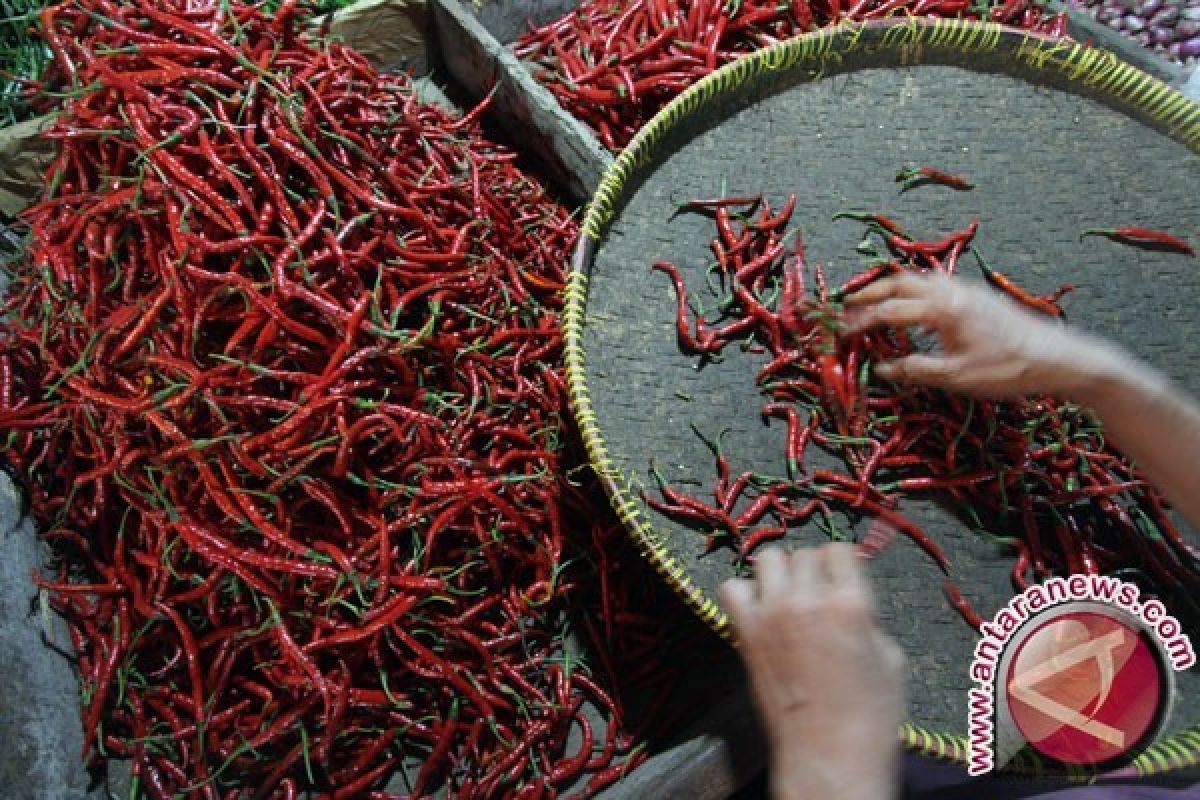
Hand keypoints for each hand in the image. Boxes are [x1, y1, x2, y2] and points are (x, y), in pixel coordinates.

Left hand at [719, 544, 904, 799]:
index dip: (842, 564)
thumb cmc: (869, 717)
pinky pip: (731, 588)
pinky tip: (760, 611)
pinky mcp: (746, 634)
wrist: (829, 756)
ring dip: (780, 574)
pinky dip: (744, 593)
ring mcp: (772, 616)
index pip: (838, 550)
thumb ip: (867, 617)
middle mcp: (808, 602)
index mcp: (851, 604)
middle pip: (804, 554)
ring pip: (768, 560)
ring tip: (789, 599)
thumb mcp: (891, 659)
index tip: (842, 578)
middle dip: (814, 571)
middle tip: (819, 597)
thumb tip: (847, 597)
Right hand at [841, 272, 1131, 399]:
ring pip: (918, 279)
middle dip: (869, 294)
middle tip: (845, 307)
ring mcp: (966, 290)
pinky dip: (912, 290)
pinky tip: (912, 306)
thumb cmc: (1007, 370)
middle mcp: (951, 291)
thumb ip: (915, 370)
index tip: (839, 332)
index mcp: (942, 309)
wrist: (1060, 358)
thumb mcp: (956, 376)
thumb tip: (881, 368)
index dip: (860, 322)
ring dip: (891, 288)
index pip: (889, 311)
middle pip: (899, 283)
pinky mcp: (978, 296)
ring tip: (872, 301)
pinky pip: (935, 284)